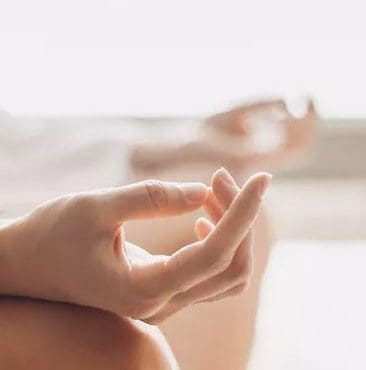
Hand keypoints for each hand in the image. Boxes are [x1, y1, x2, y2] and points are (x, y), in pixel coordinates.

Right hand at [0, 170, 270, 322]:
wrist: (29, 264)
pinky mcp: (164, 288)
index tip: (262, 179)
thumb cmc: (52, 236)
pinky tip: (204, 217)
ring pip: (226, 274)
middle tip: (220, 176)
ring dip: (230, 229)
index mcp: (143, 290)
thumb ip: (152, 199)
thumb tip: (201, 191)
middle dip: (236, 217)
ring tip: (212, 192)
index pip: (215, 254)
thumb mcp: (95, 207)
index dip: (243, 213)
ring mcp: (165, 301)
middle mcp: (161, 303)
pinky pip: (210, 273)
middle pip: (229, 266)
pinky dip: (219, 242)